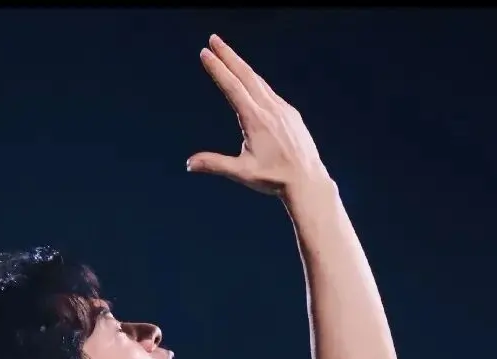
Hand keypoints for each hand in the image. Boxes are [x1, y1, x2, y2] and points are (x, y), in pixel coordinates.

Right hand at [187, 34, 329, 199]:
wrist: (308, 181)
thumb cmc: (274, 179)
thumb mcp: (242, 172)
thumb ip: (215, 164)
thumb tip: (189, 164)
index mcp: (256, 120)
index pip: (232, 87)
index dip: (217, 69)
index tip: (205, 53)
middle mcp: (270, 109)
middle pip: (245, 75)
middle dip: (228, 56)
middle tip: (213, 39)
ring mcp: (282, 109)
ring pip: (259, 81)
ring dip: (242, 66)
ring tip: (229, 55)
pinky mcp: (291, 114)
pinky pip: (270, 92)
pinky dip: (257, 81)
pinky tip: (252, 81)